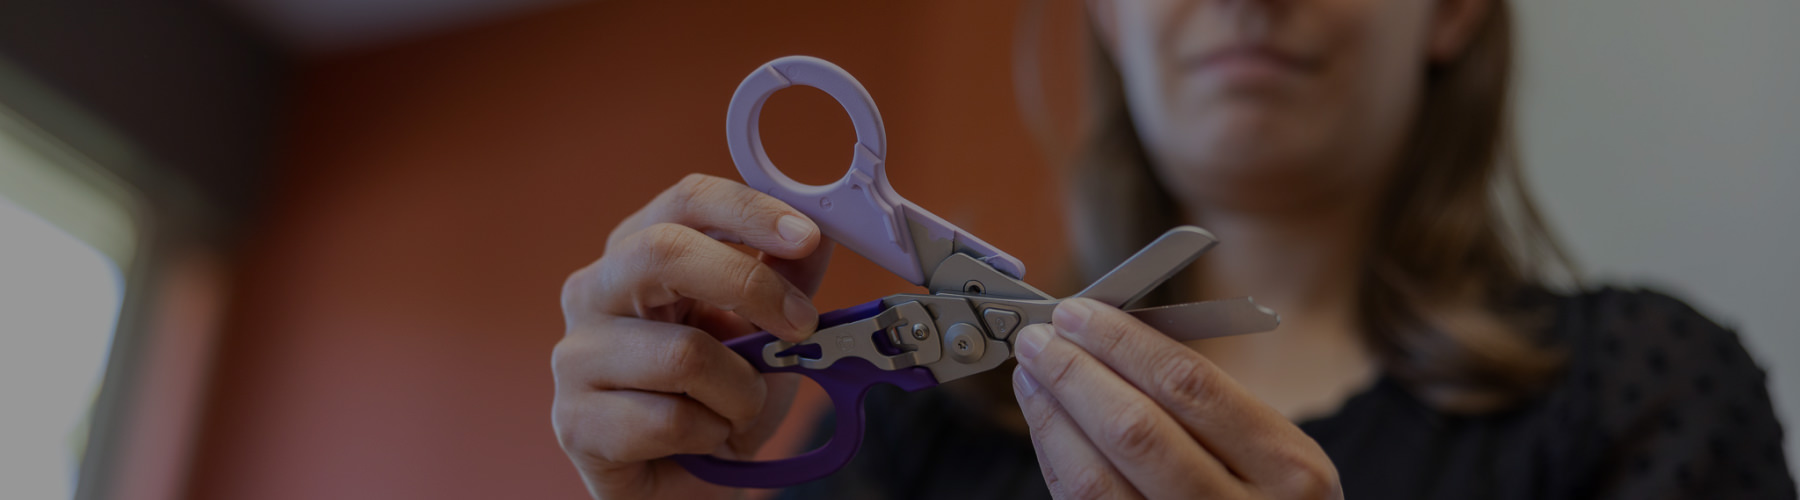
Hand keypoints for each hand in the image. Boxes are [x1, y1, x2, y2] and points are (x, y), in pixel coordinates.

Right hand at [553, 174, 833, 499]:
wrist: (683, 482)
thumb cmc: (716, 399)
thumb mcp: (765, 334)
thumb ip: (787, 283)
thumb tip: (822, 234)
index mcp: (636, 253)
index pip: (684, 201)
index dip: (748, 211)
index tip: (805, 237)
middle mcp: (592, 292)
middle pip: (663, 252)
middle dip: (750, 286)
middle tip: (800, 324)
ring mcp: (574, 356)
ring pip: (683, 354)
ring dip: (740, 391)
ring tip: (737, 411)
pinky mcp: (574, 421)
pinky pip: (671, 420)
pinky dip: (712, 434)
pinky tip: (701, 441)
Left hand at [1011, 298, 1341, 498]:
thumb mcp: (1271, 454)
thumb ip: (1203, 405)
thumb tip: (1108, 340)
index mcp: (1290, 469)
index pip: (1189, 385)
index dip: (1122, 342)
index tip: (1081, 314)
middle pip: (1135, 429)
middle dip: (1076, 373)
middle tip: (1042, 339)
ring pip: (1096, 481)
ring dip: (1053, 417)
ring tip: (1033, 376)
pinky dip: (1057, 462)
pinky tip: (1048, 428)